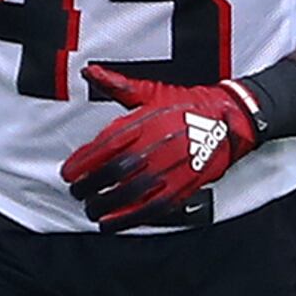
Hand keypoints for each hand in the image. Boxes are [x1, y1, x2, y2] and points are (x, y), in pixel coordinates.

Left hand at [59, 64, 264, 228]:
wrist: (227, 119)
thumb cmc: (187, 105)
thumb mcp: (151, 90)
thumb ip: (117, 85)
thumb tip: (90, 72)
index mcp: (143, 122)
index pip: (103, 147)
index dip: (81, 163)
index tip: (68, 173)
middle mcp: (155, 146)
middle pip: (113, 173)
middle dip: (89, 187)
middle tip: (77, 193)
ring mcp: (170, 168)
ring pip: (130, 193)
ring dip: (105, 205)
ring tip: (92, 210)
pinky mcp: (183, 187)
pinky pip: (152, 208)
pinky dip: (129, 218)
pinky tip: (113, 223)